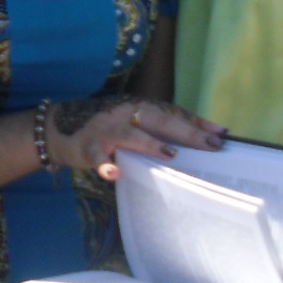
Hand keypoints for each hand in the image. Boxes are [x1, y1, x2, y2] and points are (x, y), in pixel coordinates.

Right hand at [46, 97, 225, 181]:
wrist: (60, 128)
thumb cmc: (107, 128)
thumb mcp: (133, 123)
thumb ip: (161, 129)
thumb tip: (201, 137)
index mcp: (139, 108)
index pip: (173, 113)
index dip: (196, 123)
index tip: (221, 135)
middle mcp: (126, 114)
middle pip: (160, 121)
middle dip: (186, 132)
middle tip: (210, 144)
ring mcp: (107, 130)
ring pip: (131, 136)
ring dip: (151, 144)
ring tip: (170, 154)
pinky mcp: (89, 147)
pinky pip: (99, 157)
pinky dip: (106, 165)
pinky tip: (115, 173)